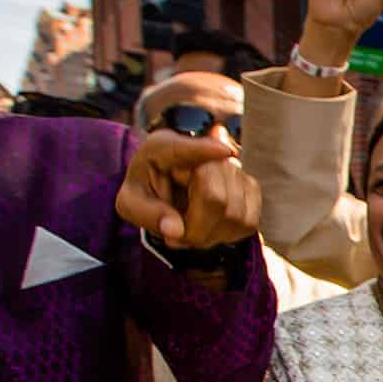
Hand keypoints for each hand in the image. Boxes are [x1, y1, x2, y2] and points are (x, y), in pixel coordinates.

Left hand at [116, 130, 260, 249]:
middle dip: (196, 227)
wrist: (166, 191)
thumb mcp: (131, 203)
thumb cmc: (146, 194)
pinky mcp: (250, 187)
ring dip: (211, 233)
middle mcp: (203, 150)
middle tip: (178, 232)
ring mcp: (231, 167)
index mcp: (164, 147)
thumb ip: (148, 214)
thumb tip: (176, 230)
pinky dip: (228, 234)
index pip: (188, 148)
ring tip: (192, 228)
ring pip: (234, 213)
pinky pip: (248, 221)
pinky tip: (210, 226)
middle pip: (215, 197)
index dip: (207, 149)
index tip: (225, 152)